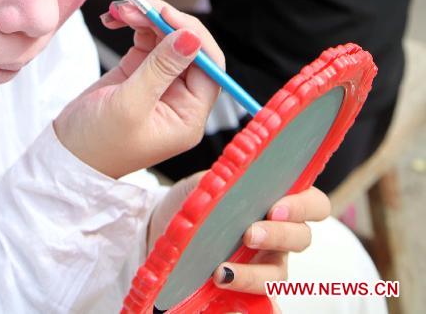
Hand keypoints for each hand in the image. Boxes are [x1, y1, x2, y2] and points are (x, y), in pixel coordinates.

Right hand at [53, 0, 222, 178]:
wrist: (63, 156)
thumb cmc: (97, 144)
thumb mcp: (130, 105)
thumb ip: (160, 68)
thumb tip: (191, 38)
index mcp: (189, 115)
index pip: (209, 66)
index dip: (193, 36)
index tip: (167, 15)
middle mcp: (180, 97)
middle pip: (188, 46)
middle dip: (164, 20)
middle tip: (136, 5)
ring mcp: (160, 82)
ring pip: (165, 37)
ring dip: (145, 17)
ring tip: (119, 10)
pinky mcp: (140, 71)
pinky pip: (146, 38)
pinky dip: (133, 24)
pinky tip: (115, 19)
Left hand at [150, 180, 328, 311]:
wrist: (169, 222)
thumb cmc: (199, 199)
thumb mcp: (209, 183)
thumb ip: (225, 181)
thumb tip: (228, 183)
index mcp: (279, 200)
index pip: (313, 203)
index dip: (302, 206)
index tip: (275, 208)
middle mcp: (280, 234)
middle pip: (301, 238)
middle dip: (278, 236)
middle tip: (249, 235)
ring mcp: (267, 263)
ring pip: (278, 275)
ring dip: (254, 274)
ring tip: (222, 271)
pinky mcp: (248, 288)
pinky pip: (261, 302)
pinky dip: (250, 301)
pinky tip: (229, 297)